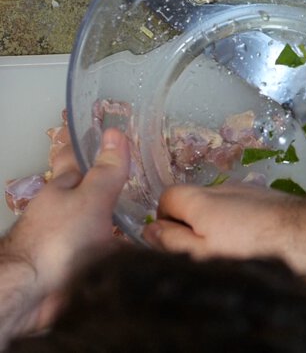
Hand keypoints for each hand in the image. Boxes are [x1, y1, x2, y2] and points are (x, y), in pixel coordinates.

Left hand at [0, 128, 129, 335]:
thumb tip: (115, 132)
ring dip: (121, 222)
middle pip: (88, 193)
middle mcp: (63, 212)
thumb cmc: (59, 238)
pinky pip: (107, 253)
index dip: (87, 146)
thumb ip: (107, 171)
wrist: (35, 293)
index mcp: (62, 189)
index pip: (74, 158)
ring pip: (100, 224)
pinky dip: (123, 251)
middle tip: (140, 179)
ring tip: (151, 218)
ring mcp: (71, 240)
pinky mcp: (80, 267)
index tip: (104, 135)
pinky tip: (143, 252)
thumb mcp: (90, 198)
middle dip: (109, 187)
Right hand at [144, 184, 305, 274]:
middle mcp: (224, 187)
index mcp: (201, 199)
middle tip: (208, 255)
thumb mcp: (202, 253)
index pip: (166, 198)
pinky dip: (245, 226)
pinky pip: (246, 212)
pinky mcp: (272, 200)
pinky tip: (259, 247)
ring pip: (222, 208)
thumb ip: (172, 241)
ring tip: (238, 254)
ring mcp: (250, 191)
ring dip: (222, 227)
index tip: (177, 244)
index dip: (165, 222)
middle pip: (195, 203)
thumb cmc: (251, 249)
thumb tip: (149, 229)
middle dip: (195, 227)